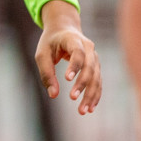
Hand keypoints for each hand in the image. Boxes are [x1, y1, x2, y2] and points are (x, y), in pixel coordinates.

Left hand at [34, 0, 101, 114]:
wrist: (64, 30)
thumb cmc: (50, 42)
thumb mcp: (42, 53)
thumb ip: (46, 73)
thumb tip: (53, 95)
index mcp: (73, 39)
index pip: (78, 53)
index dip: (74, 65)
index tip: (67, 79)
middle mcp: (88, 48)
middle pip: (90, 67)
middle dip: (82, 84)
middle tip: (72, 98)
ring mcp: (95, 57)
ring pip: (96, 77)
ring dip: (90, 95)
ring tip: (82, 110)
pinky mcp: (96, 67)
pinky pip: (98, 82)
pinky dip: (95, 95)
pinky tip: (90, 108)